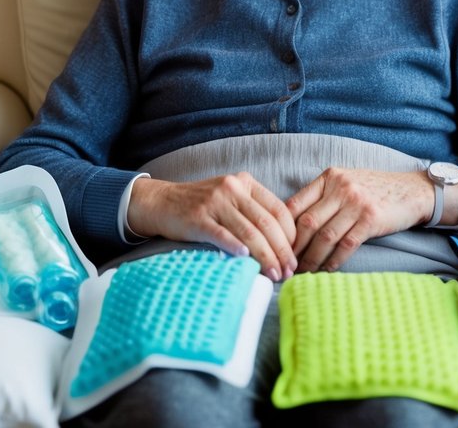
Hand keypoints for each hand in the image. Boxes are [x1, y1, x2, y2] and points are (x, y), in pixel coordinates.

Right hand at [127, 173, 297, 281]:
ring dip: (265, 256)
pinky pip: (221, 234)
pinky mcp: (198, 218)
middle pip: (266, 223)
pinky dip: (235, 247)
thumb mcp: (231, 199)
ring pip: (248, 232)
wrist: (162, 202)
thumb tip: (282, 246)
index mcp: (246, 183)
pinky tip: (246, 259)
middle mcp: (233, 188)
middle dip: (282, 251)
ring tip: (274, 274)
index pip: (279, 209)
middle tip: (289, 272)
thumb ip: (253, 213)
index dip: (291, 236)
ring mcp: (214, 202)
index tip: (295, 257)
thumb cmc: (202, 206)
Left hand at [285, 168, 434, 272]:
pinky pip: (346, 245)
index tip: (277, 246)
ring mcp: (356, 202)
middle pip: (307, 222)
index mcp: (329, 177)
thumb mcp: (346, 183)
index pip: (296, 203)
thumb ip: (323, 197)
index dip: (283, 229)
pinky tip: (326, 270)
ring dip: (312, 258)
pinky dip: (333, 261)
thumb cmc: (375, 190)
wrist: (412, 191)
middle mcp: (341, 187)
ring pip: (324, 236)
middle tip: (286, 264)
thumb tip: (293, 226)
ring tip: (303, 272)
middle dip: (294, 247)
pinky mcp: (371, 219)